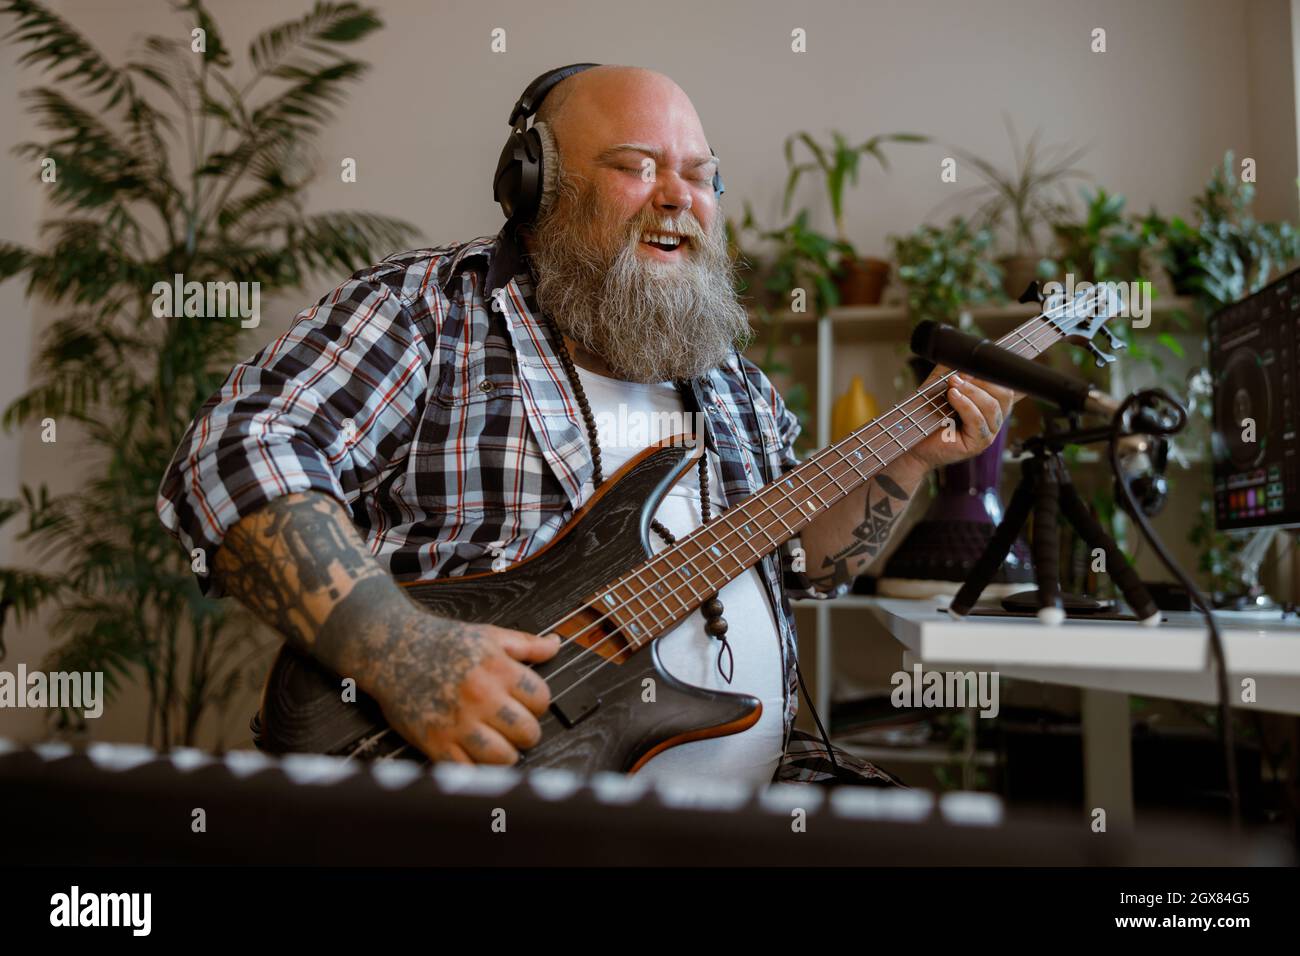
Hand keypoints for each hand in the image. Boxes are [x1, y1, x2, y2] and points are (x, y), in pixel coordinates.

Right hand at [361, 611, 559, 765]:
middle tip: (514, 727)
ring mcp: (457, 722)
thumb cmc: (442, 642)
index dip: (538, 704)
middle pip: (527, 732)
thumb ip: (526, 643)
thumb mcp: (488, 635)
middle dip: (526, 732)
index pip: (541, 699)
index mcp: (497, 669)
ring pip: (503, 758)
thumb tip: (556, 644)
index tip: (527, 704)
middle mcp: (481, 697)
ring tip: (498, 744)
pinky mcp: (435, 742)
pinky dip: (476, 768)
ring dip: (506, 755)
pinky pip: (468, 770)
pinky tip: (474, 754)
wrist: (391, 649)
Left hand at [901, 366, 1016, 471]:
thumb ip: (953, 369)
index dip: (994, 373)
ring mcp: (989, 432)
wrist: (915, 440)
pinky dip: (966, 405)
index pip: (1006, 385)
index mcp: (992, 403)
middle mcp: (995, 418)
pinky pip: (979, 421)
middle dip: (982, 381)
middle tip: (959, 377)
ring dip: (972, 392)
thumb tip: (962, 353)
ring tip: (953, 387)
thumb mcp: (941, 385)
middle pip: (1004, 394)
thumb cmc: (929, 415)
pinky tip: (953, 397)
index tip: (974, 364)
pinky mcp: (978, 443)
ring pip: (992, 407)